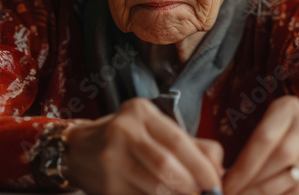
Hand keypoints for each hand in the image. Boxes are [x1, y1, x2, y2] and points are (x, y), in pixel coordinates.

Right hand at [64, 98, 224, 194]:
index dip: (200, 166)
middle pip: (165, 165)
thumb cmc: (125, 139)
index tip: (216, 183)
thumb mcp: (155, 130)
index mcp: (140, 113)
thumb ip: (190, 145)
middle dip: (191, 185)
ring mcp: (111, 159)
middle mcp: (122, 132)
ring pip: (154, 186)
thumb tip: (219, 168)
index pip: (177, 140)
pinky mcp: (106, 185)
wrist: (79, 151)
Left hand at [223, 96, 298, 194]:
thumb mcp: (272, 125)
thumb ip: (252, 144)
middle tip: (233, 194)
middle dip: (252, 182)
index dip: (243, 165)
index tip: (227, 183)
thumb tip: (224, 173)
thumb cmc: (287, 133)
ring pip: (290, 177)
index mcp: (289, 108)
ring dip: (263, 193)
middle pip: (279, 158)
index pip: (264, 138)